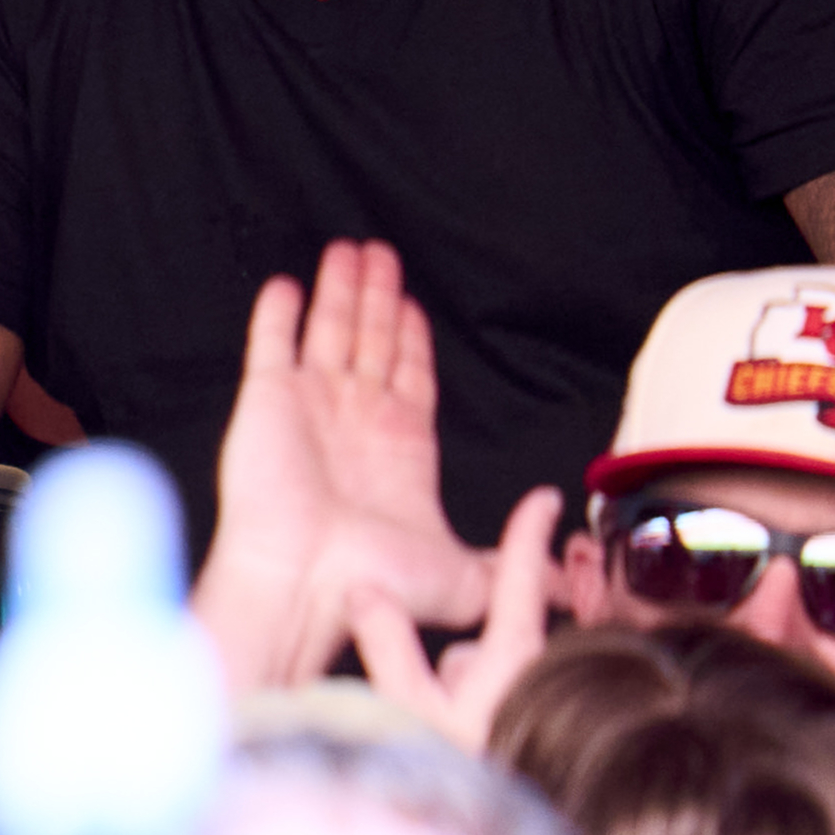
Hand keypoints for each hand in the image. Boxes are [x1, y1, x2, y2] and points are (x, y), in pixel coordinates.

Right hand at [193, 240, 485, 691]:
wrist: (305, 582)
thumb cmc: (375, 584)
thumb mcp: (468, 577)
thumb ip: (517, 562)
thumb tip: (567, 558)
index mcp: (400, 447)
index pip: (410, 375)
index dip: (413, 337)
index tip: (413, 303)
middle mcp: (355, 418)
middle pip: (372, 340)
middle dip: (378, 297)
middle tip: (381, 253)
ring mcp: (309, 405)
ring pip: (329, 330)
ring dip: (339, 290)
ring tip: (349, 250)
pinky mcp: (267, 397)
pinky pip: (272, 343)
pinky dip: (276, 314)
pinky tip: (287, 285)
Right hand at [350, 486, 560, 752]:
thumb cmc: (462, 779)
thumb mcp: (410, 712)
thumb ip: (387, 647)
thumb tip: (365, 592)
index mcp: (512, 662)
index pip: (519, 582)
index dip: (528, 534)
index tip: (544, 497)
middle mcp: (534, 676)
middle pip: (489, 635)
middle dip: (463, 658)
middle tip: (444, 701)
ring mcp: (535, 700)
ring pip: (487, 673)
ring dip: (471, 692)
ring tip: (456, 739)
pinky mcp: (532, 722)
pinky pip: (492, 703)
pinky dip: (482, 713)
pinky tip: (474, 749)